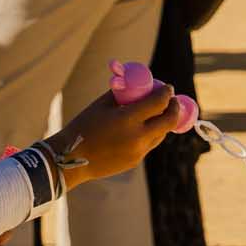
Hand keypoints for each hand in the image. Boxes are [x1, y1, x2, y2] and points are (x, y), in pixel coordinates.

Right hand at [52, 85, 182, 189]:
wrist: (70, 158)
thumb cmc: (84, 126)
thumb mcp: (102, 105)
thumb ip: (123, 94)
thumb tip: (138, 84)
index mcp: (128, 119)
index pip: (159, 103)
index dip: (166, 93)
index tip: (167, 88)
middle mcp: (137, 137)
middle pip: (169, 121)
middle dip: (174, 108)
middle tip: (172, 101)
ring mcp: (138, 151)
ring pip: (161, 134)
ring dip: (163, 122)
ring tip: (157, 113)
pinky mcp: (135, 161)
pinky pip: (149, 144)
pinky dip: (150, 134)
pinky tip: (141, 128)